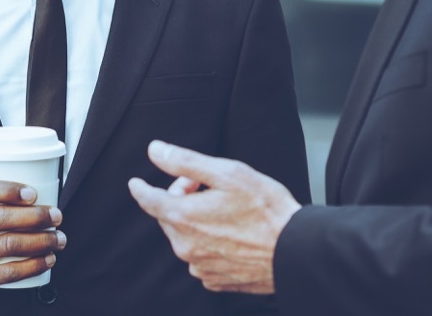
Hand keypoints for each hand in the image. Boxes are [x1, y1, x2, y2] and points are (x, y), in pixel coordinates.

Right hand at [0, 180, 65, 312]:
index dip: (8, 189)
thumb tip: (32, 192)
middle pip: (0, 218)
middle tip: (56, 216)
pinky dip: (33, 265)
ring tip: (58, 238)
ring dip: (41, 241)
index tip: (33, 193)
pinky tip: (47, 259)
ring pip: (9, 244)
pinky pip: (9, 271)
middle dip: (36, 216)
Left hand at [128, 140, 300, 293]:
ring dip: (195, 222)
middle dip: (180, 198)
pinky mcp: (216, 279)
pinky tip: (230, 235)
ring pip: (184, 237)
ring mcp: (200, 266)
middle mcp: (186, 246)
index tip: (135, 183)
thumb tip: (155, 151)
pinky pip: (200, 257)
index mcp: (183, 217)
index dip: (140, 188)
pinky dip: (208, 244)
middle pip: (169, 216)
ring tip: (225, 211)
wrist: (296, 250)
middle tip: (208, 187)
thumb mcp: (226, 172)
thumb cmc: (265, 209)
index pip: (148, 200)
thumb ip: (185, 161)